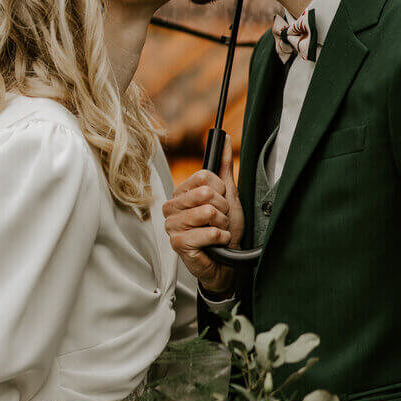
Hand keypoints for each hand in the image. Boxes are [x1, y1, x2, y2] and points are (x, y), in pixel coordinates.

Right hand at [162, 134, 244, 295]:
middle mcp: (172, 207)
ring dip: (222, 224)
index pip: (204, 177)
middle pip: (206, 193)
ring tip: (218, 231)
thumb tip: (225, 138)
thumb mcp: (228, 194)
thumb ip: (224, 166)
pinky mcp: (178, 244)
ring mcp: (172, 226)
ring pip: (208, 212)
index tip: (221, 203)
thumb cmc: (224, 229)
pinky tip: (216, 243)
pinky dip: (220, 237)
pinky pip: (207, 232)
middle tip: (220, 220)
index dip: (221, 191)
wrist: (227, 261)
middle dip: (223, 209)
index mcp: (181, 193)